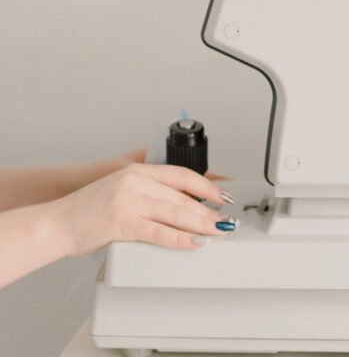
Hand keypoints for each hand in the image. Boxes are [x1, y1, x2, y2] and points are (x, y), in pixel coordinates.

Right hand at [49, 163, 231, 256]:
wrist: (56, 223)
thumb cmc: (89, 211)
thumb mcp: (122, 189)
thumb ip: (150, 192)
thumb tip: (186, 205)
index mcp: (138, 171)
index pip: (183, 176)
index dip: (208, 187)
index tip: (224, 197)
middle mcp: (135, 182)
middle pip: (183, 197)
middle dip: (209, 212)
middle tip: (226, 222)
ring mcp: (128, 201)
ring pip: (176, 213)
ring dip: (202, 225)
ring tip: (218, 233)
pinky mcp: (121, 222)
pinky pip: (159, 232)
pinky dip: (180, 239)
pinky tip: (194, 243)